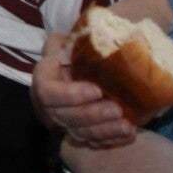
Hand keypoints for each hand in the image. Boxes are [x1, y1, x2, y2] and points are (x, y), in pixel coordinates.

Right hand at [31, 32, 138, 148]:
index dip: (71, 95)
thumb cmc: (75, 51)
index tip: (97, 90)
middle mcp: (48, 105)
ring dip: (104, 130)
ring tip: (127, 125)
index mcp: (44, 78)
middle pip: (66, 116)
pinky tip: (128, 133)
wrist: (76, 69)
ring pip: (79, 132)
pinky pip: (92, 141)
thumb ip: (75, 38)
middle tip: (117, 109)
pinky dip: (110, 139)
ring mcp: (63, 121)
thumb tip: (95, 31)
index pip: (49, 92)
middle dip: (92, 115)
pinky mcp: (77, 132)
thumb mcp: (70, 39)